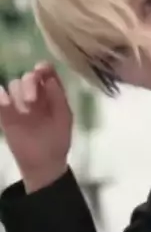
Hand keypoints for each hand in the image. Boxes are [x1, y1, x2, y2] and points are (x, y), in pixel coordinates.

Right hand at [0, 62, 72, 191]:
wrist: (43, 164)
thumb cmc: (57, 140)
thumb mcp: (64, 119)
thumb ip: (58, 98)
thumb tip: (49, 78)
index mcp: (51, 93)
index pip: (46, 72)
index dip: (43, 68)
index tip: (41, 69)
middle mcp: (34, 94)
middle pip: (27, 77)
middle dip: (29, 84)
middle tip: (31, 101)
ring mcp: (18, 103)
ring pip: (13, 86)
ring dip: (18, 94)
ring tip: (24, 112)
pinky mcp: (5, 114)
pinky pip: (0, 99)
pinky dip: (1, 97)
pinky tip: (3, 100)